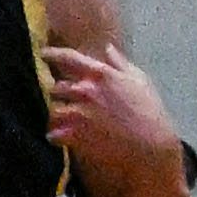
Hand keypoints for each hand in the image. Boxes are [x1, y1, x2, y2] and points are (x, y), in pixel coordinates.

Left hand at [45, 45, 183, 196]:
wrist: (154, 148)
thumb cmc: (151, 112)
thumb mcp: (140, 80)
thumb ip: (120, 62)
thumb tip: (108, 47)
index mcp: (99, 74)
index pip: (68, 57)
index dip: (52, 53)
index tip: (43, 53)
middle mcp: (85, 90)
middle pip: (57, 86)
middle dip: (58, 91)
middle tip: (60, 96)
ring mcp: (80, 113)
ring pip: (55, 108)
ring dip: (56, 112)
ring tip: (58, 117)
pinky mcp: (79, 135)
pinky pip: (56, 132)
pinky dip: (54, 135)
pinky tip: (54, 137)